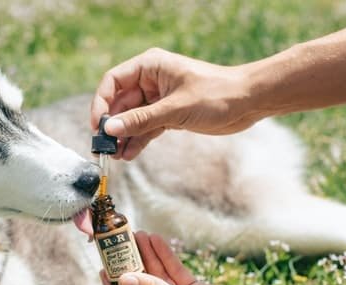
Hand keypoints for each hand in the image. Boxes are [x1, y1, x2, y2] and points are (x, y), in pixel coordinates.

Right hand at [91, 48, 259, 159]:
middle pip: (120, 103)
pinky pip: (146, 128)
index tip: (98, 126)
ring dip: (123, 136)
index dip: (102, 103)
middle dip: (112, 126)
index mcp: (150, 66)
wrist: (248, 102)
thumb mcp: (175, 108)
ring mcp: (159, 99)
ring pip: (132, 118)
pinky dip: (137, 141)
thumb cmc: (217, 94)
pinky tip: (129, 155)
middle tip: (103, 148)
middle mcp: (151, 81)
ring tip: (115, 156)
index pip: (113, 82)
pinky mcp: (168, 115)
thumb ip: (141, 120)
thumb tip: (110, 129)